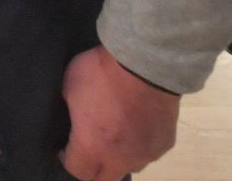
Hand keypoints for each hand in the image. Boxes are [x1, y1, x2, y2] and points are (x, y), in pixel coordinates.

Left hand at [58, 46, 179, 179]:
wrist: (145, 62)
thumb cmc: (100, 73)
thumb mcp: (70, 86)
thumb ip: (71, 110)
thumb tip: (75, 117)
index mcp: (93, 147)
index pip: (78, 171)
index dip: (67, 160)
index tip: (65, 148)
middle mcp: (122, 158)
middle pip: (105, 179)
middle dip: (93, 168)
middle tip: (88, 148)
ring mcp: (147, 152)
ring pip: (130, 166)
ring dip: (119, 156)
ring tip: (115, 134)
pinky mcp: (166, 142)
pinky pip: (148, 151)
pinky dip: (139, 144)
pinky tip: (135, 125)